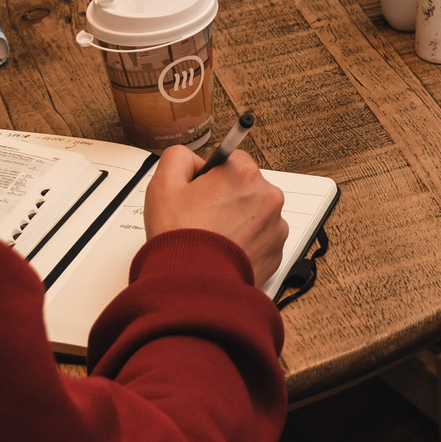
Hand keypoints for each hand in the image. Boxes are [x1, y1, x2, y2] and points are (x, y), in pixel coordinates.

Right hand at [142, 144, 285, 286]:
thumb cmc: (180, 236)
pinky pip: (262, 238)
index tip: (199, 193)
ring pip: (255, 213)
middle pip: (246, 186)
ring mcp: (276, 226)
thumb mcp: (162, 185)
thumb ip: (178, 158)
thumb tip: (192, 160)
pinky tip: (226, 251)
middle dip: (227, 197)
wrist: (194, 283)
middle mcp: (267, 195)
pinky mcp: (277, 251)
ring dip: (239, 220)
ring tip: (214, 238)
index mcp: (243, 173)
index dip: (211, 176)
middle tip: (202, 218)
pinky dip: (247, 242)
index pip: (231, 160)